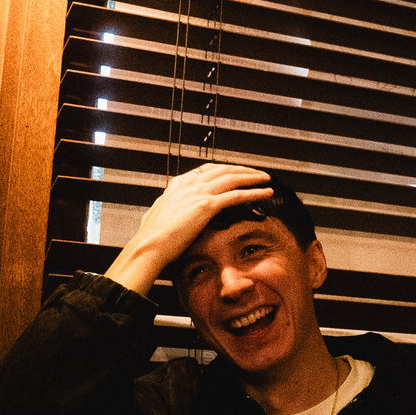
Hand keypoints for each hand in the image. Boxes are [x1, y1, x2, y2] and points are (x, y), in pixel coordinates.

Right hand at [104, 163, 272, 295]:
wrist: (149, 245)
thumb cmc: (154, 237)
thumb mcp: (161, 216)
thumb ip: (172, 210)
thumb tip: (174, 214)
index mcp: (178, 184)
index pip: (207, 169)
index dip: (225, 169)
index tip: (236, 171)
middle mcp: (189, 184)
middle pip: (222, 169)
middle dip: (242, 169)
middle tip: (257, 173)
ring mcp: (198, 192)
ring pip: (232, 178)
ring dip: (252, 177)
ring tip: (266, 179)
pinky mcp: (206, 205)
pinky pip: (237, 195)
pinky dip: (254, 192)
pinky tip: (266, 193)